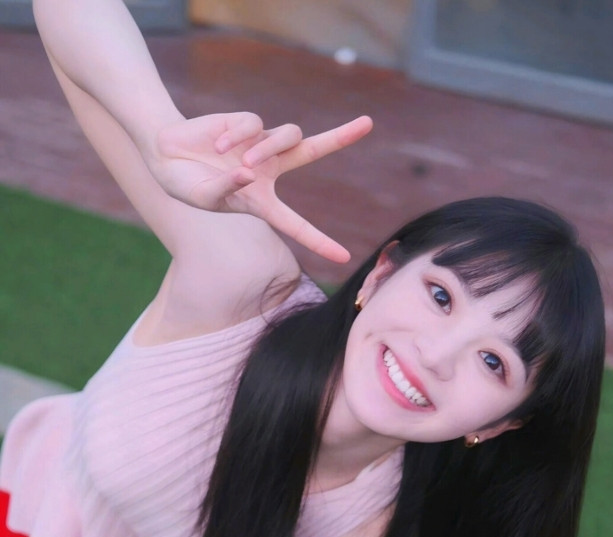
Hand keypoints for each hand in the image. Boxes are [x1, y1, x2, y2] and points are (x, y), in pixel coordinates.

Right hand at [147, 112, 372, 262]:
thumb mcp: (204, 198)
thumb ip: (226, 191)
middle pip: (312, 149)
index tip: (343, 258)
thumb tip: (249, 173)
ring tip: (243, 163)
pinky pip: (253, 124)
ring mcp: (259, 143)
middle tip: (367, 124)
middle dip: (340, 136)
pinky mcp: (245, 123)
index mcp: (263, 201)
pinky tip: (219, 146)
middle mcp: (268, 169)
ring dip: (269, 149)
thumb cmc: (188, 184)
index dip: (319, 242)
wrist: (166, 155)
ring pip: (287, 135)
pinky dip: (236, 136)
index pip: (296, 224)